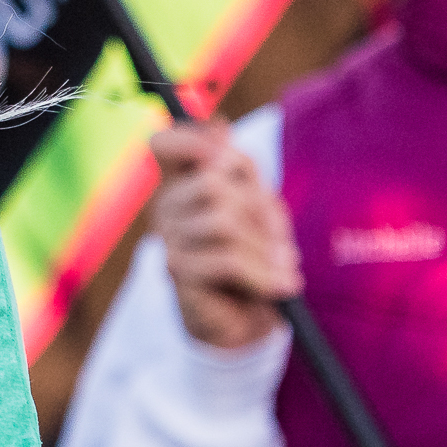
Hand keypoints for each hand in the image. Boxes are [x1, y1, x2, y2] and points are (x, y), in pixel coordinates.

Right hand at [151, 120, 300, 350]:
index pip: (165, 146)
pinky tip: (280, 286)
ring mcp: (169, 241)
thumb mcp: (257, 205)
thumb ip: (238, 167)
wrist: (248, 318)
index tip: (225, 153)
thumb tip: (220, 127)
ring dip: (265, 247)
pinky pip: (227, 261)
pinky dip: (263, 275)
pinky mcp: (179, 274)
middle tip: (279, 238)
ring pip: (224, 222)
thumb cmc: (253, 254)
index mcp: (182, 185)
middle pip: (213, 183)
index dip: (191, 140)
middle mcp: (166, 208)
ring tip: (282, 266)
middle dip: (260, 210)